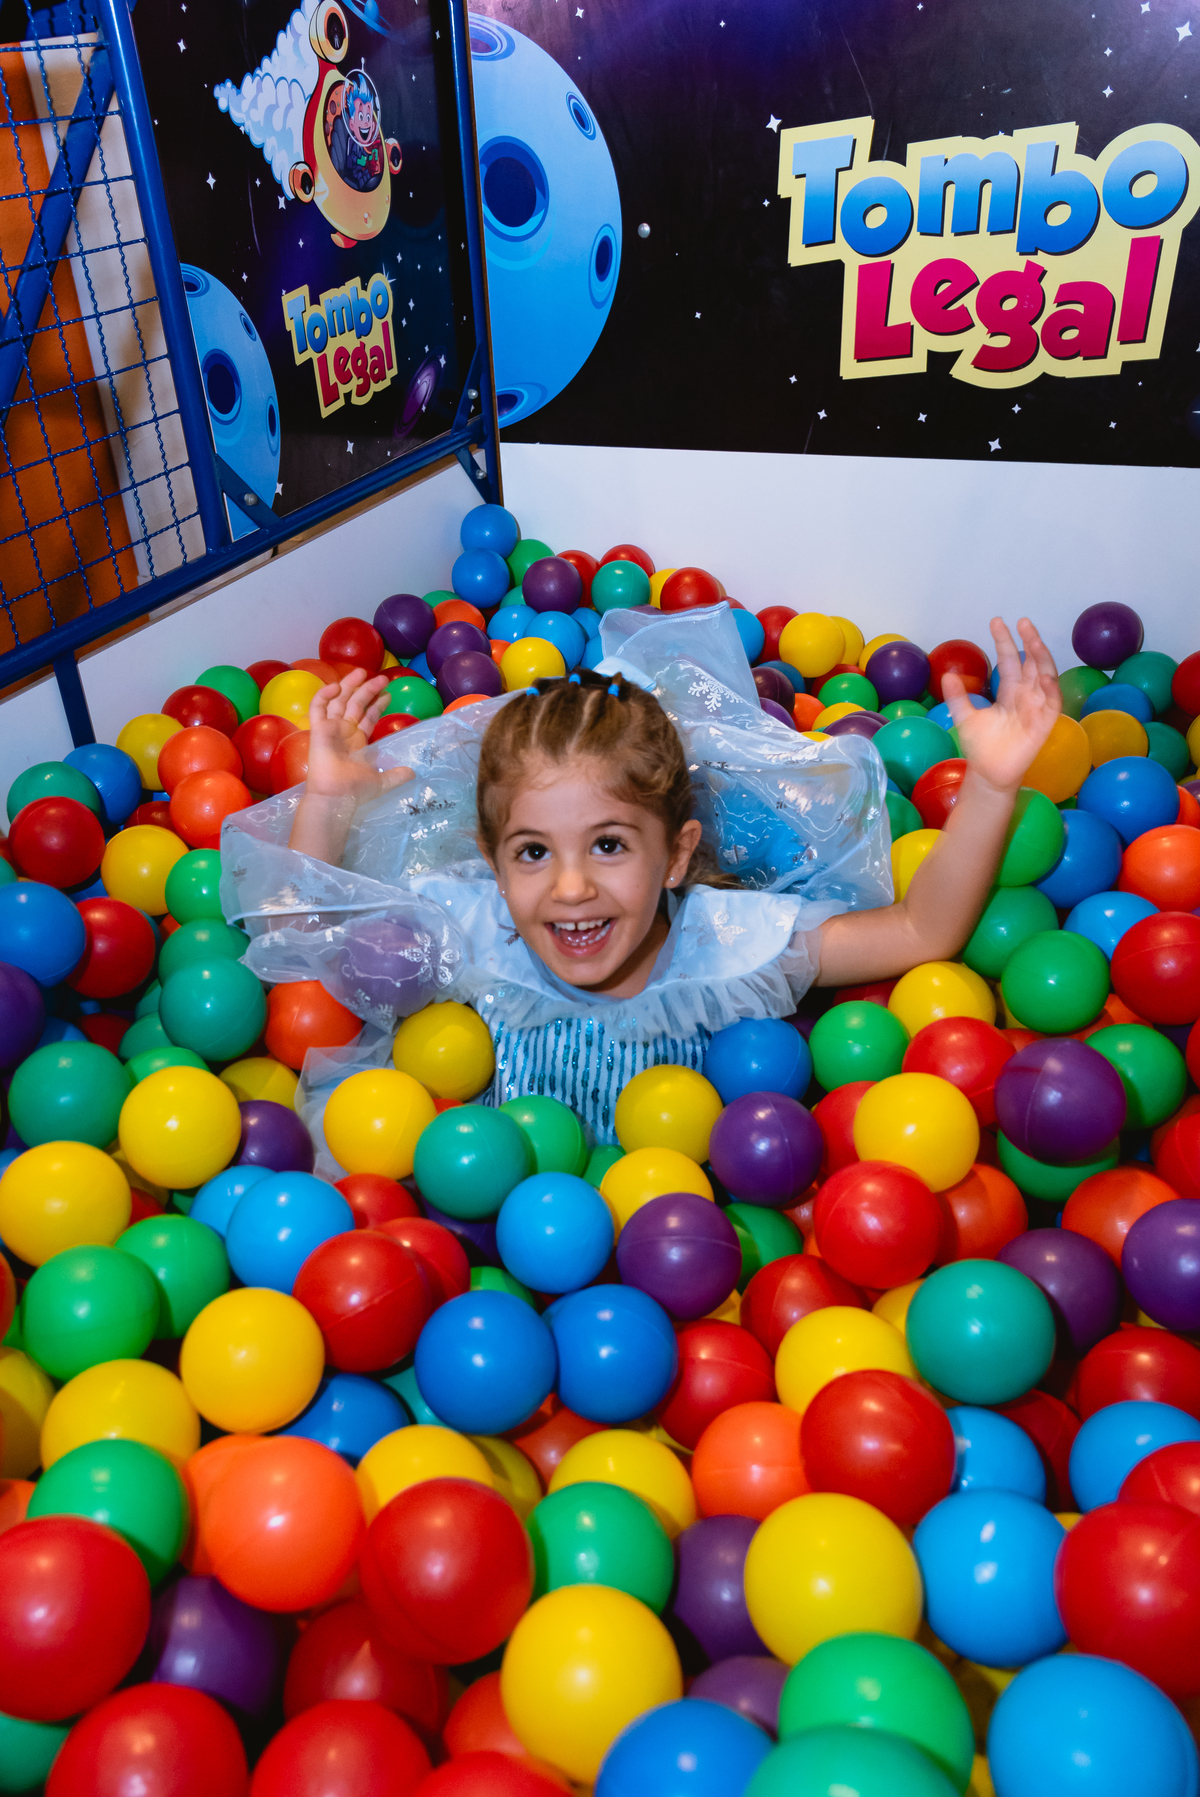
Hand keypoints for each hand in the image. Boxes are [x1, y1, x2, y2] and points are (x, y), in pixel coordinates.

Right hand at [303, 669, 413, 806]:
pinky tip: (337, 686)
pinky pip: (317, 707)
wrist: (336, 796)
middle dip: (367, 689)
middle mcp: (343, 731)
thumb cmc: (355, 790)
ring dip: (349, 685)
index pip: (367, 716)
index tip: (388, 693)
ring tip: (362, 671)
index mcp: (356, 740)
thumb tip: (412, 773)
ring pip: (338, 700)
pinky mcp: (318, 729)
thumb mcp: (382, 781)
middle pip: (355, 703)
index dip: (377, 704)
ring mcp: (330, 729)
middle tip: (382, 678)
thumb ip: (396, 775)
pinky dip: (324, 694)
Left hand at [942, 617, 1060, 794]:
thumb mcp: (965, 717)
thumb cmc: (981, 746)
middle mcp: (1026, 694)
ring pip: (1045, 675)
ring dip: (1041, 657)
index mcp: (1009, 691)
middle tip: (1021, 621)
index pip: (1009, 660)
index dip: (1005, 641)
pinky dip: (1051, 688)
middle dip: (1028, 641)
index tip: (997, 622)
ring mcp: (1037, 707)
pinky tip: (1045, 674)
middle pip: (1031, 662)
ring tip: (1034, 639)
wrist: (989, 773)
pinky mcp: (1044, 722)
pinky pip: (1052, 702)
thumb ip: (958, 697)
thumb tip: (947, 675)